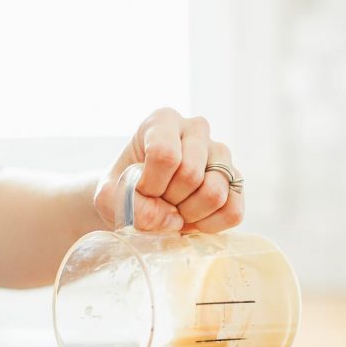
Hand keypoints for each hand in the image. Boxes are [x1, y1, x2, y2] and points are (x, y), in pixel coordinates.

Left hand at [94, 108, 243, 232]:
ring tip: (176, 211)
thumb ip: (123, 202)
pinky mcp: (236, 181)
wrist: (141, 200)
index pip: (165, 154)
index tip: (142, 190)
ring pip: (215, 193)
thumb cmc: (125, 190)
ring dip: (189, 214)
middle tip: (159, 202)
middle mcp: (197, 129)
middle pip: (190, 175)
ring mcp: (221, 154)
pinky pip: (232, 211)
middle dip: (169, 201)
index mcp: (163, 121)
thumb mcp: (109, 195)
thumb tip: (171, 219)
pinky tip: (193, 220)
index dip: (151, 184)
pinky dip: (210, 225)